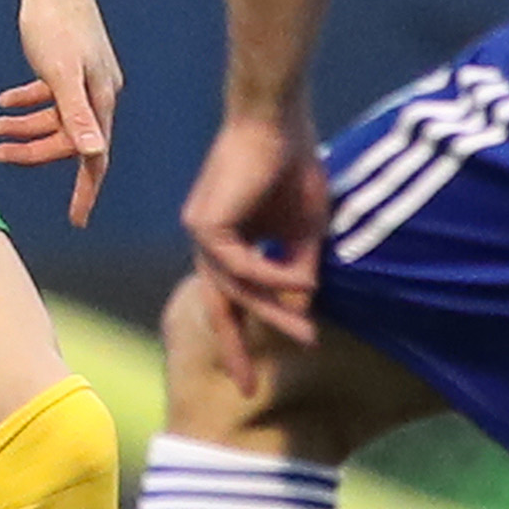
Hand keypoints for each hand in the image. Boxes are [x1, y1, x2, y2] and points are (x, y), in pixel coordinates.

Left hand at [0, 0, 120, 225]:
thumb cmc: (54, 23)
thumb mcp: (60, 73)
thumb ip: (75, 115)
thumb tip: (93, 155)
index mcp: (101, 99)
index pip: (95, 157)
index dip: (86, 191)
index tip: (76, 221)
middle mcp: (97, 93)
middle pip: (68, 139)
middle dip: (34, 150)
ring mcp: (83, 79)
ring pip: (55, 118)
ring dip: (25, 126)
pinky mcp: (66, 65)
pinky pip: (49, 96)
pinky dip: (27, 101)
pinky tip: (3, 100)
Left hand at [180, 111, 330, 385]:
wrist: (277, 119)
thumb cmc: (293, 165)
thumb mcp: (304, 229)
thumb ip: (299, 267)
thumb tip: (303, 305)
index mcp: (227, 244)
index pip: (232, 300)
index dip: (245, 337)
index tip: (257, 377)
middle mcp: (207, 242)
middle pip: (219, 306)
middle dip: (235, 347)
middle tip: (247, 388)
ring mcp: (201, 233)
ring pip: (234, 290)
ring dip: (271, 313)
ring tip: (307, 331)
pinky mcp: (204, 223)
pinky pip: (238, 267)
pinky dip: (269, 279)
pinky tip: (300, 284)